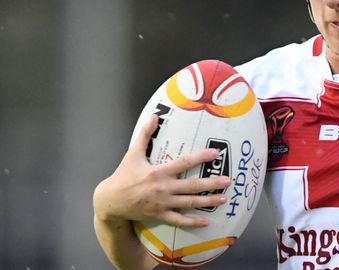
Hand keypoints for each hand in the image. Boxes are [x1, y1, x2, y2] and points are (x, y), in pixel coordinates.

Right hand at [93, 115, 231, 227]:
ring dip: (207, 201)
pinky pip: (178, 220)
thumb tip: (153, 116)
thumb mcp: (133, 153)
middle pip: (192, 186)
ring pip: (189, 203)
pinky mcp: (160, 215)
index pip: (184, 163)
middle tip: (228, 181)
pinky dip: (192, 222)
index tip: (215, 154)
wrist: (110, 201)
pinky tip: (206, 222)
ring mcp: (162, 203)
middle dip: (211, 183)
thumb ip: (144, 135)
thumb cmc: (123, 175)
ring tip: (224, 199)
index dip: (200, 157)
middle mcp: (163, 188)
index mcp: (158, 172)